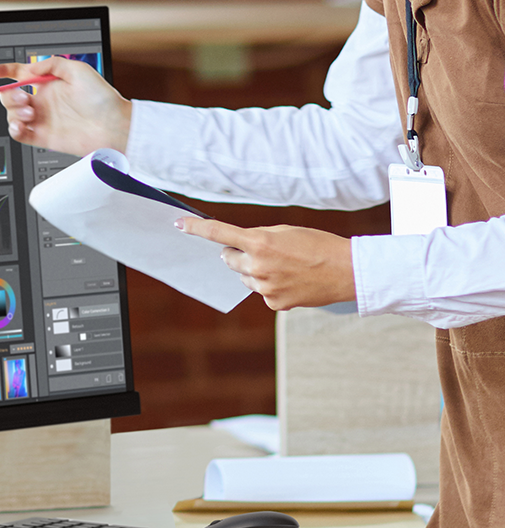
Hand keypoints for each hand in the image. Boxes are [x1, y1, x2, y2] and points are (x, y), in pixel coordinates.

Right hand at [0, 56, 131, 156]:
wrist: (112, 127)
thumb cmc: (102, 99)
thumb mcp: (78, 69)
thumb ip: (51, 64)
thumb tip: (30, 69)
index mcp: (49, 84)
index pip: (20, 75)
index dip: (5, 72)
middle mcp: (43, 101)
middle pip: (11, 96)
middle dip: (10, 95)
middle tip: (24, 97)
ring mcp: (42, 120)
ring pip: (12, 115)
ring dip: (14, 112)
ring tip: (31, 113)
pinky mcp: (43, 138)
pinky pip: (19, 135)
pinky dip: (14, 130)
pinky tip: (21, 126)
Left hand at [175, 216, 355, 309]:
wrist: (348, 271)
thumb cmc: (319, 245)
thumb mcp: (286, 231)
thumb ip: (258, 237)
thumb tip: (237, 245)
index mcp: (260, 242)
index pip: (219, 234)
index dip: (196, 228)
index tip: (179, 224)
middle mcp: (258, 266)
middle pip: (229, 259)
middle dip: (238, 254)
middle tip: (261, 250)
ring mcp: (265, 288)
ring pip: (245, 277)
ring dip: (255, 271)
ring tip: (285, 266)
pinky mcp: (275, 303)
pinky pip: (261, 292)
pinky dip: (270, 286)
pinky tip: (291, 281)